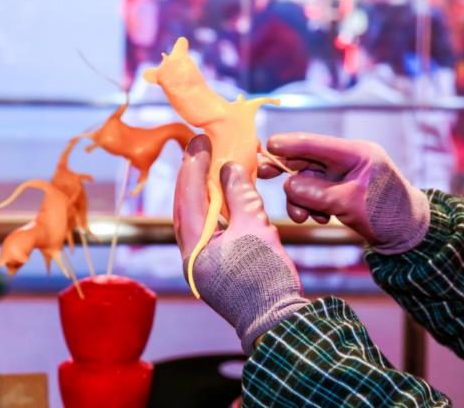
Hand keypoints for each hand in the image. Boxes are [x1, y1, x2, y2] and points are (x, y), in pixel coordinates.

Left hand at [174, 135, 308, 353]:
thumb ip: (240, 195)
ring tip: (211, 166)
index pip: (187, 197)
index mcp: (194, 247)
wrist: (277, 321)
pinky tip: (224, 196)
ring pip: (196, 219)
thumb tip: (228, 167)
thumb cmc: (265, 276)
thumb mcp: (255, 228)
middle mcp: (190, 256)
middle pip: (186, 207)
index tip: (199, 141)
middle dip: (193, 177)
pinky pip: (209, 231)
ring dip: (203, 192)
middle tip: (200, 149)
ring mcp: (201, 263)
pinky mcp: (215, 268)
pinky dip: (214, 211)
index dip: (193, 166)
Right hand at [259, 133, 429, 253]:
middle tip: (262, 174)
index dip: (289, 144)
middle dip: (286, 172)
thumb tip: (288, 186)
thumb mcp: (350, 204)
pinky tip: (319, 218)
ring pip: (306, 180)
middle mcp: (347, 160)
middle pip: (306, 160)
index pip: (316, 143)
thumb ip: (317, 194)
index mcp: (355, 153)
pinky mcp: (339, 190)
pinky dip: (310, 206)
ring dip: (299, 199)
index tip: (267, 145)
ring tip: (302, 217)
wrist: (408, 235)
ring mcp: (342, 175)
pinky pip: (314, 193)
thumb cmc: (388, 215)